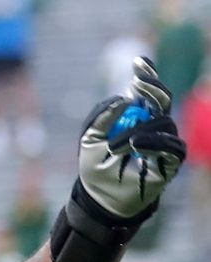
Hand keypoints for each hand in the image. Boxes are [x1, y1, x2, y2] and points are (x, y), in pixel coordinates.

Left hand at [75, 57, 184, 220]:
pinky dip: (154, 143)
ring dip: (139, 130)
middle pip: (162, 99)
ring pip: (163, 123)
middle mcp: (153, 127)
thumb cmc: (95, 168)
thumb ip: (101, 118)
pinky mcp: (169, 162)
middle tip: (135, 85)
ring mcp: (163, 143)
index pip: (147, 93)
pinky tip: (136, 145)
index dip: (147, 75)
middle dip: (152, 88)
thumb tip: (123, 99)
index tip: (139, 62)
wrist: (100, 198)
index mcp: (135, 118)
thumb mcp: (89, 140)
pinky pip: (172, 146)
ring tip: (117, 146)